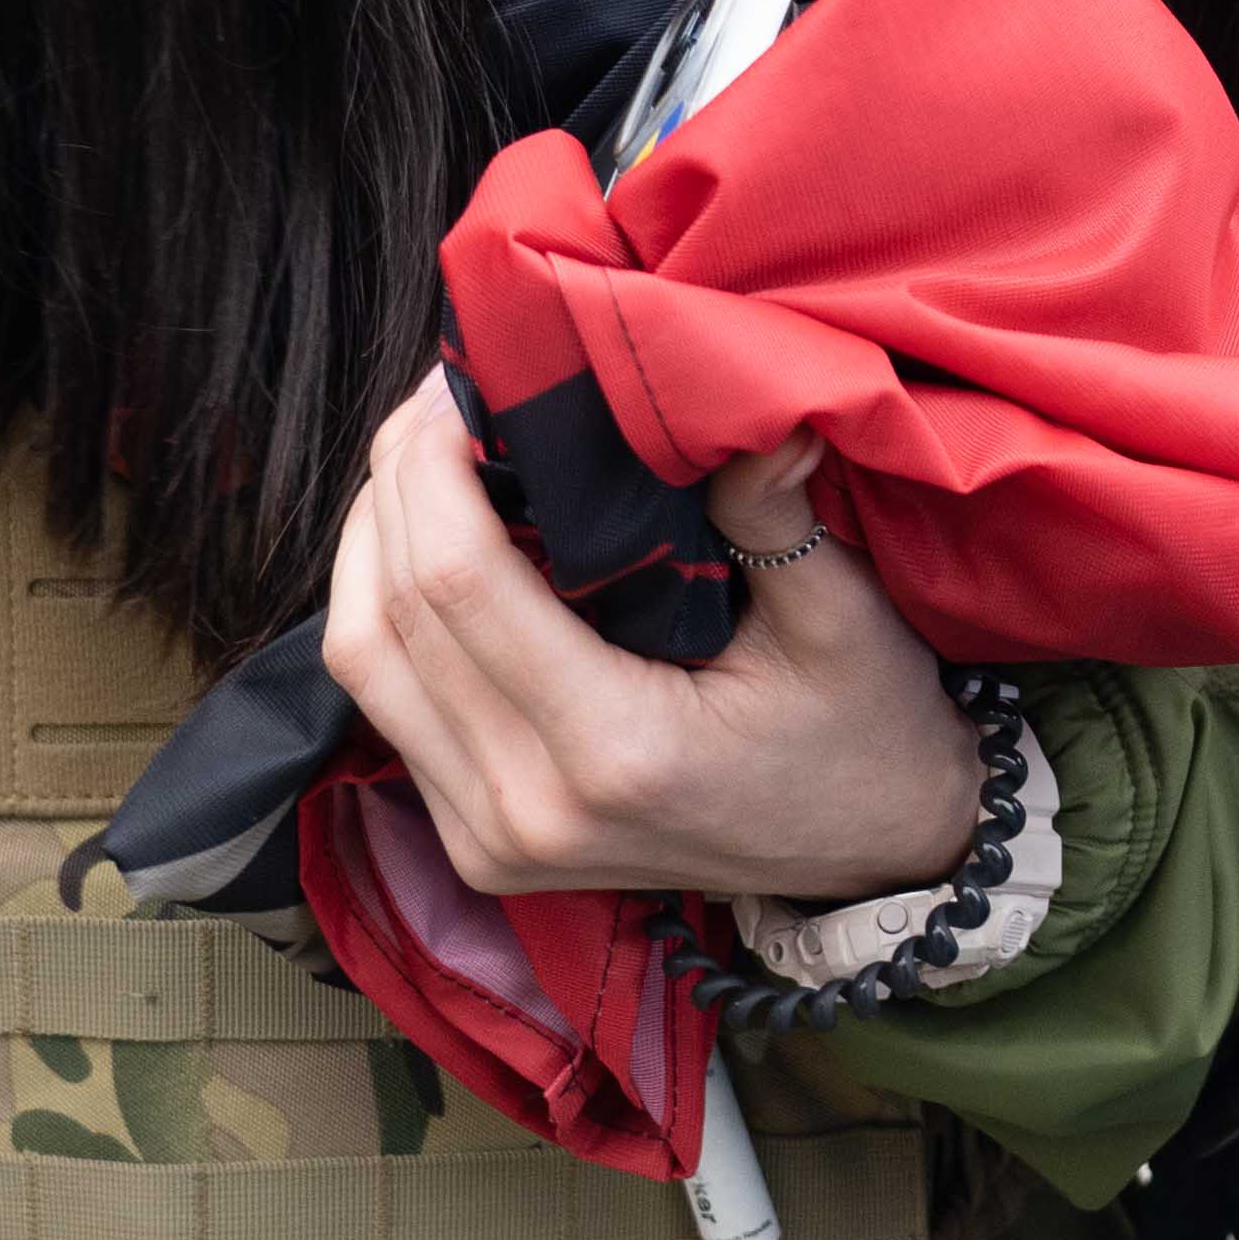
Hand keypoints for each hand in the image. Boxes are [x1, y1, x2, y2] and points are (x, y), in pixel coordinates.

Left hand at [322, 376, 978, 905]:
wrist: (877, 855)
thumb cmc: (870, 729)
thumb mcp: (845, 616)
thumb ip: (772, 507)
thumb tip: (728, 392)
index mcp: (615, 753)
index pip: (458, 584)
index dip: (431, 469)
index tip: (459, 385)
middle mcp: (527, 809)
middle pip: (390, 615)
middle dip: (395, 483)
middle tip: (439, 395)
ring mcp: (489, 840)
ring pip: (360, 661)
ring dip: (371, 541)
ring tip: (423, 455)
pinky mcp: (475, 848)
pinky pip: (386, 705)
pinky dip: (388, 609)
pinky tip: (430, 543)